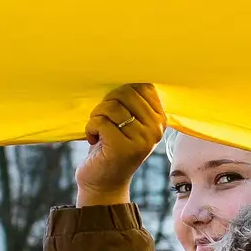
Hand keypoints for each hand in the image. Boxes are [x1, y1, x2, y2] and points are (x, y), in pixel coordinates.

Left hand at [76, 85, 166, 206]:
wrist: (103, 182)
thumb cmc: (113, 146)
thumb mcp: (130, 122)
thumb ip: (133, 100)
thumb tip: (127, 67)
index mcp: (160, 118)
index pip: (141, 85)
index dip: (120, 91)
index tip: (115, 107)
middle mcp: (155, 128)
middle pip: (125, 92)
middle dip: (107, 103)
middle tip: (104, 120)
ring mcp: (141, 139)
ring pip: (111, 107)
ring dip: (97, 117)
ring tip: (99, 130)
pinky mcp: (123, 148)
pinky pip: (100, 121)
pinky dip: (90, 128)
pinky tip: (93, 139)